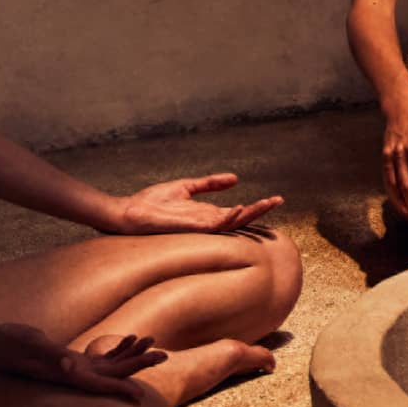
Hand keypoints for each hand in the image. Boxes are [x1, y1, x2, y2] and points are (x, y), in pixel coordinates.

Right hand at [0, 322, 165, 400]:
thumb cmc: (8, 342)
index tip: (141, 394)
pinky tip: (130, 340)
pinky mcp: (69, 358)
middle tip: (164, 355)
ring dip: (132, 356)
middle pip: (111, 374)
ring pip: (109, 365)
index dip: (119, 388)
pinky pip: (99, 357)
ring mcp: (72, 367)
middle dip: (137, 366)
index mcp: (65, 375)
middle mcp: (72, 374)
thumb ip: (49, 354)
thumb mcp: (29, 345)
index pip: (97, 385)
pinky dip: (116, 349)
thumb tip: (70, 365)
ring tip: (155, 343)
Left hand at [110, 174, 283, 235]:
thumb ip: (209, 184)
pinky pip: (214, 225)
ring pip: (232, 223)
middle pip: (240, 219)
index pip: (237, 213)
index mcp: (207, 215)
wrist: (128, 213)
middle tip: (279, 200)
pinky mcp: (191, 227)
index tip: (274, 199)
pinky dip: (229, 217)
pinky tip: (240, 208)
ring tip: (268, 203)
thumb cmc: (151, 204)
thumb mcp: (185, 187)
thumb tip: (235, 178)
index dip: (256, 207)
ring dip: (250, 214)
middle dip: (260, 211)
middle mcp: (207, 223)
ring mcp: (200, 226)